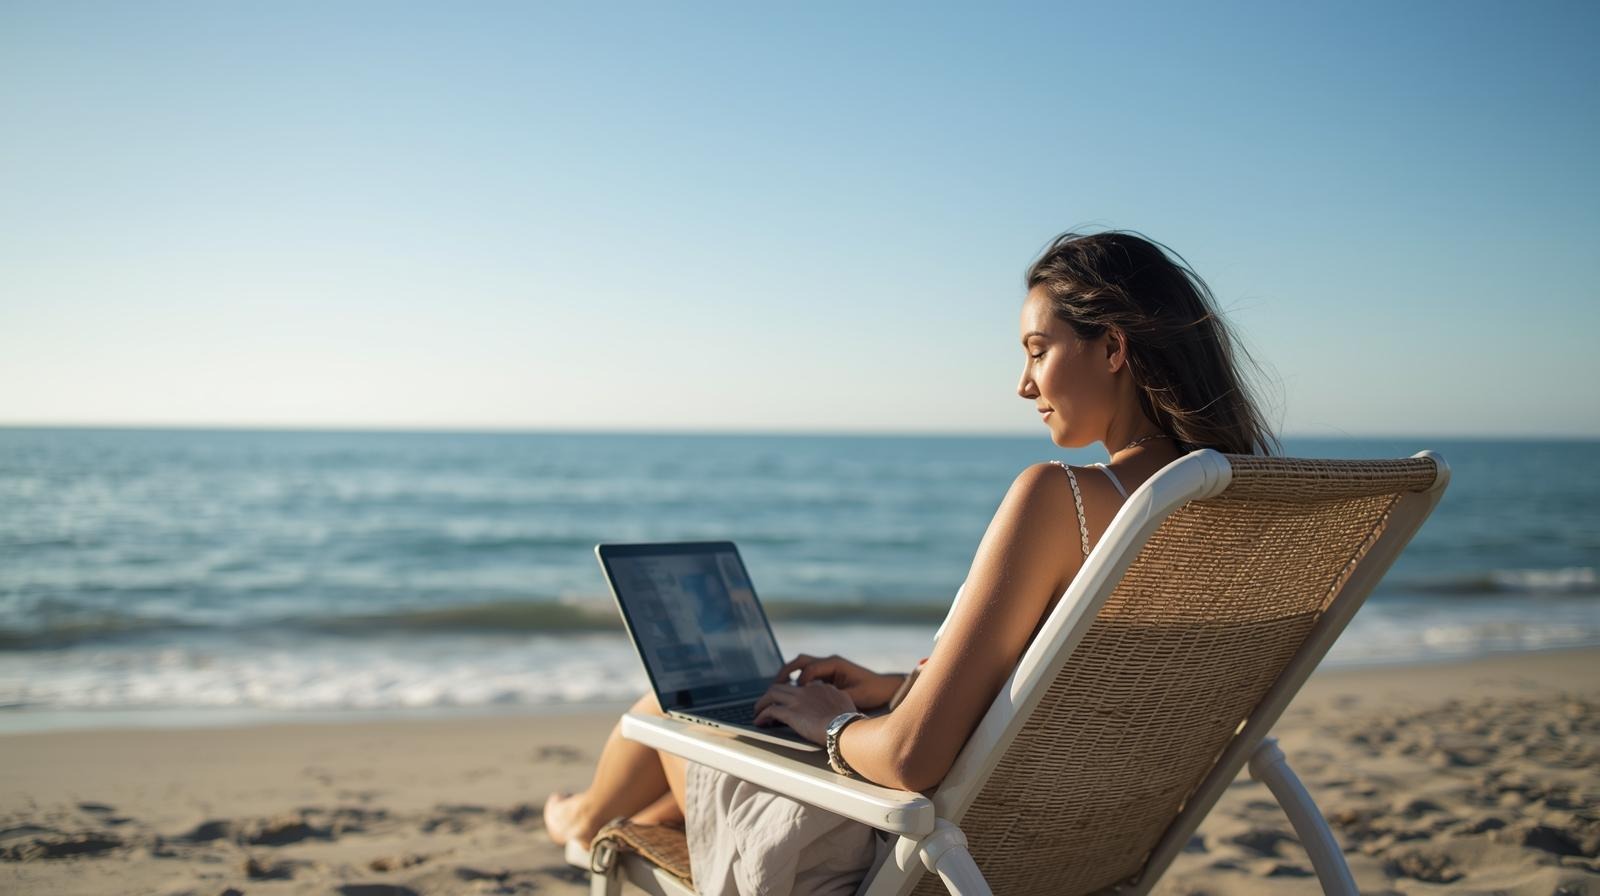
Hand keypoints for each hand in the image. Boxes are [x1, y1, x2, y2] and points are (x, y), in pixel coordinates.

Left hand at [752, 681, 855, 744]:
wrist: (844, 728)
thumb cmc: (848, 721)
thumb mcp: (846, 702)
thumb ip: (838, 697)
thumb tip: (837, 699)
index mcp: (820, 688)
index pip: (800, 687)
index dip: (791, 694)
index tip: (787, 702)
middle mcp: (806, 691)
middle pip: (782, 687)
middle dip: (771, 695)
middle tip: (767, 704)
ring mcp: (797, 701)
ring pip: (772, 694)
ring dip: (762, 703)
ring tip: (758, 711)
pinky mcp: (790, 713)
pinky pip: (771, 710)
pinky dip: (762, 715)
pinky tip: (759, 722)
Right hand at [773, 654, 906, 710]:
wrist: (883, 688)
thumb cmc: (871, 691)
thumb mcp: (854, 696)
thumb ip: (836, 697)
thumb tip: (818, 704)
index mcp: (835, 664)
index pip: (810, 668)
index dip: (801, 681)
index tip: (795, 695)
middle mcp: (829, 662)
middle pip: (801, 661)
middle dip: (786, 673)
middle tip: (774, 687)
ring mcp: (827, 666)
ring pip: (801, 665)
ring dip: (789, 675)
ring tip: (777, 689)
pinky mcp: (827, 674)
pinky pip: (807, 673)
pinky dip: (796, 680)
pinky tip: (790, 694)